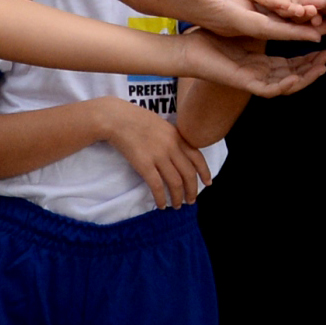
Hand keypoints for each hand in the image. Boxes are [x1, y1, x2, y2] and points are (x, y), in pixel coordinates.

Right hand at [99, 101, 215, 206]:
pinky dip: (161, 198)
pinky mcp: (144, 165)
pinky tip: (162, 205)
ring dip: (178, 198)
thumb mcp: (161, 125)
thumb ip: (172, 138)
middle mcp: (171, 147)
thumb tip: (179, 154)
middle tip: (192, 200)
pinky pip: (157, 186)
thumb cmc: (136, 119)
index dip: (205, 172)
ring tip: (177, 206)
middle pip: (188, 174)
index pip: (197, 157)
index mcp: (177, 136)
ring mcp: (158, 156)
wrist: (117, 118)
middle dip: (192, 190)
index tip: (208, 183)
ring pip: (175, 183)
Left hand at [176, 28, 325, 98]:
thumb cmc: (207, 38)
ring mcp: (250, 78)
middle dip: (312, 68)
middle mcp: (257, 72)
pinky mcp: (241, 81)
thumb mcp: (239, 25)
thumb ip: (257, 21)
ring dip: (304, 77)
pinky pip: (266, 88)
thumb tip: (274, 7)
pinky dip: (282, 85)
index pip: (288, 63)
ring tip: (322, 66)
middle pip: (292, 75)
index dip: (307, 57)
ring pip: (284, 84)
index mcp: (257, 61)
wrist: (184, 49)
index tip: (324, 45)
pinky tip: (296, 77)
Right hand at [237, 0, 325, 30]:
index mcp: (232, 19)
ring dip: (311, 26)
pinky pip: (282, 21)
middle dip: (311, 30)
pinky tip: (323, 15)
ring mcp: (249, 22)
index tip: (316, 35)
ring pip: (286, 28)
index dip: (291, 32)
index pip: (266, 29)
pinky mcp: (254, 17)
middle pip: (283, 31)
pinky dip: (302, 19)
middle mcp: (244, 24)